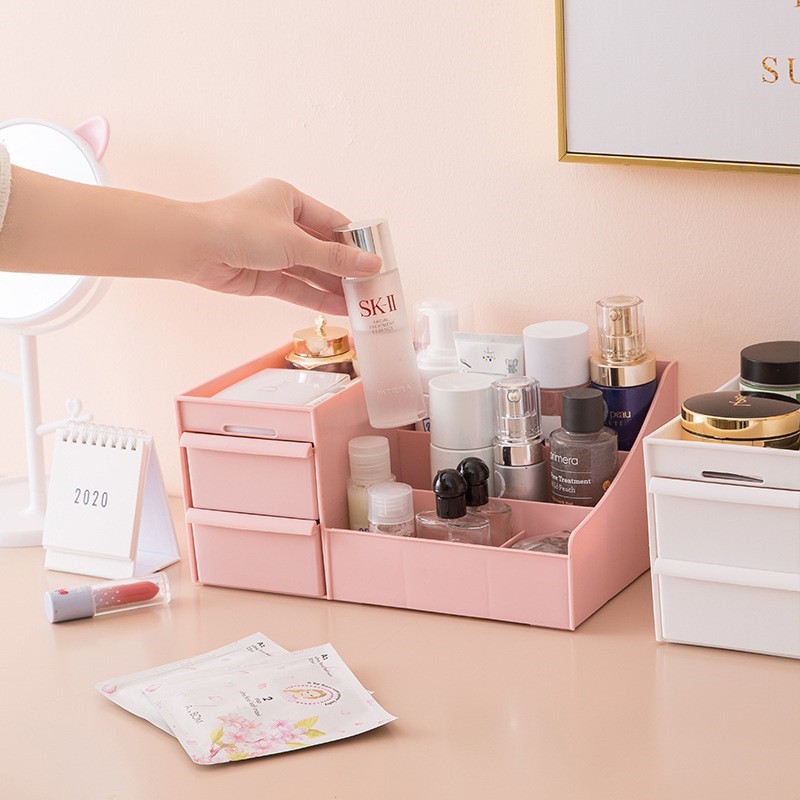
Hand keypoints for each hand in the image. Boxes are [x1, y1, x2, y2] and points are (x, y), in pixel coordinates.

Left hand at [193, 179, 381, 313]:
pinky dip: (316, 297)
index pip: (332, 221)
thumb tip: (372, 264)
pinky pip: (297, 287)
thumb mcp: (295, 242)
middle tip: (372, 286)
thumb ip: (335, 259)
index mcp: (288, 199)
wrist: (194, 248)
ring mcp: (272, 252)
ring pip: (310, 271)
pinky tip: (340, 307)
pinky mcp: (263, 276)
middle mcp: (281, 223)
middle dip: (346, 269)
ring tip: (361, 303)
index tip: (376, 258)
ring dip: (334, 286)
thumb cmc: (238, 229)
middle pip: (322, 249)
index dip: (354, 241)